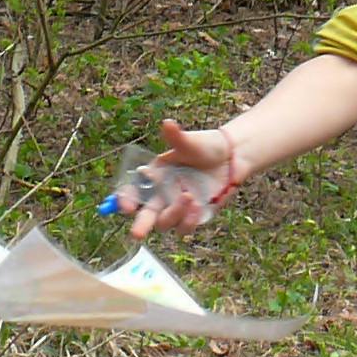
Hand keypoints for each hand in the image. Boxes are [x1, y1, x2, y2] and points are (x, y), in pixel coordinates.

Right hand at [126, 118, 246, 239]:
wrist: (231, 158)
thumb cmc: (205, 147)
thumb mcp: (190, 142)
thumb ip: (177, 138)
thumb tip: (167, 123)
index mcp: (154, 176)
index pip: (133, 191)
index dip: (125, 199)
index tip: (125, 205)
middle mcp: (162, 195)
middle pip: (146, 216)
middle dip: (140, 225)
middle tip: (136, 234)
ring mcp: (177, 208)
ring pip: (166, 224)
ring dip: (173, 215)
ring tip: (188, 197)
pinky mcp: (193, 216)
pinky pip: (185, 228)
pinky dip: (189, 221)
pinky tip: (197, 206)